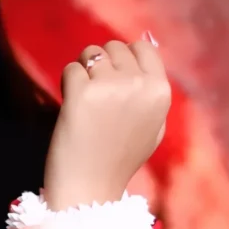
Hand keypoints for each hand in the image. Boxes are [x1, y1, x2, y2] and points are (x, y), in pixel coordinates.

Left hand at [44, 39, 170, 208]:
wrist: (90, 187)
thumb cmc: (119, 157)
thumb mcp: (153, 123)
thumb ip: (151, 86)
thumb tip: (147, 41)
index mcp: (160, 92)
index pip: (142, 47)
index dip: (122, 60)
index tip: (113, 81)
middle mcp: (139, 84)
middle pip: (113, 47)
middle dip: (100, 64)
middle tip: (96, 96)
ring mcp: (110, 87)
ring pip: (90, 54)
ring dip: (83, 72)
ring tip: (85, 102)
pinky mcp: (82, 93)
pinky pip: (71, 70)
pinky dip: (68, 85)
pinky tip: (72, 109)